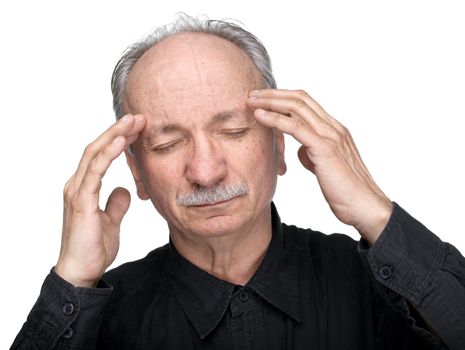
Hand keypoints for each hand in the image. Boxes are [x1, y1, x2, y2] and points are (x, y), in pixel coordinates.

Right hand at [55, 114, 145, 286]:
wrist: (81, 271)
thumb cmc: (93, 247)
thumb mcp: (111, 220)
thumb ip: (115, 203)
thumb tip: (124, 190)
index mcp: (84, 187)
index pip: (100, 155)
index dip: (117, 139)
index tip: (137, 127)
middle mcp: (77, 184)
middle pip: (97, 148)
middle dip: (117, 130)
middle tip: (138, 116)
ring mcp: (77, 191)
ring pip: (94, 154)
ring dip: (114, 135)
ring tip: (133, 121)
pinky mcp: (81, 201)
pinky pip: (95, 171)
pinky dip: (108, 154)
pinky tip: (121, 141)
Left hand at [246, 89, 392, 242]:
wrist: (364, 207)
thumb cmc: (345, 191)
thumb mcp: (325, 167)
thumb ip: (313, 154)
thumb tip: (300, 150)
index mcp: (333, 130)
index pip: (306, 103)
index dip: (282, 98)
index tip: (262, 99)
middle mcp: (333, 128)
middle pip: (300, 99)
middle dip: (273, 94)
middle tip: (252, 94)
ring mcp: (331, 136)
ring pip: (297, 107)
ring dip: (270, 101)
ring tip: (250, 100)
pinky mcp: (325, 148)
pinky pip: (296, 127)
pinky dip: (275, 119)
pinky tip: (259, 116)